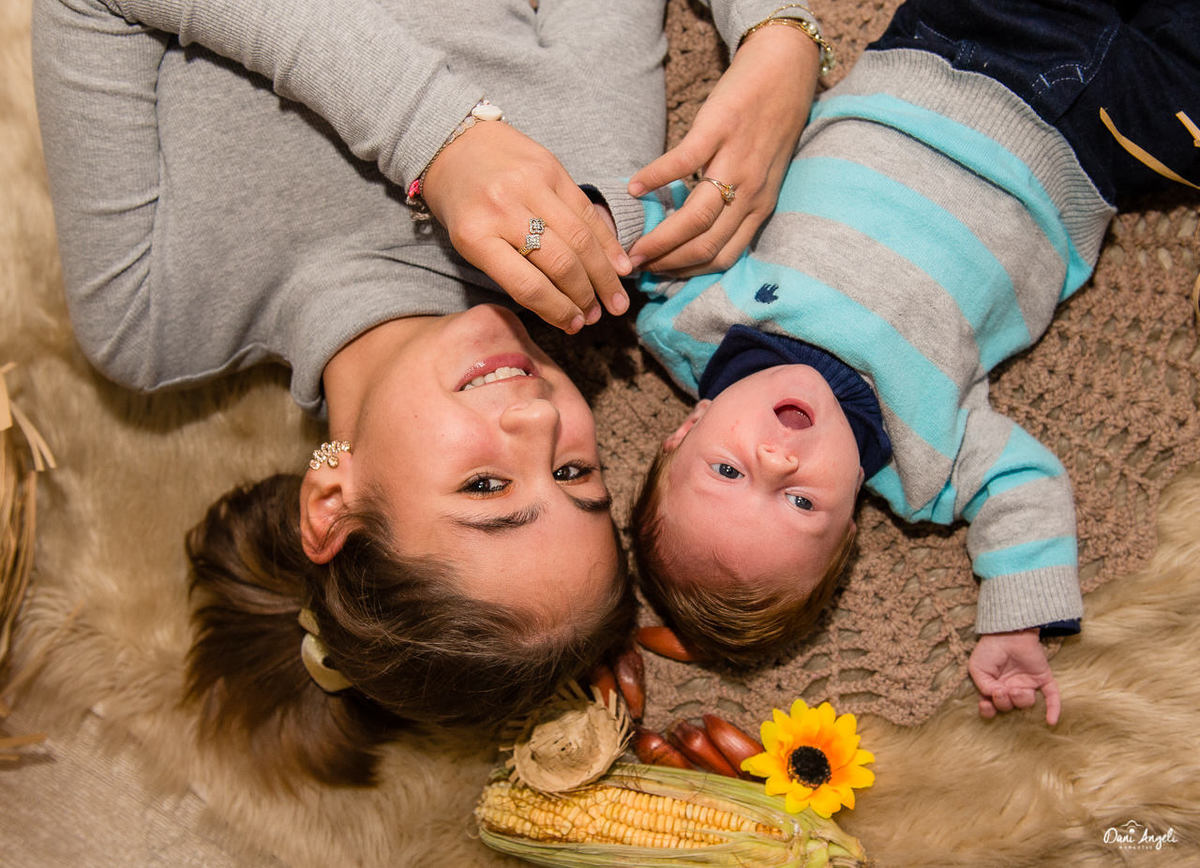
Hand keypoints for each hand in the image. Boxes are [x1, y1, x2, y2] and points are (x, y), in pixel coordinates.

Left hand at [422, 120, 630, 332]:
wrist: (452, 138)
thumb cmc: (459, 201)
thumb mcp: (467, 241)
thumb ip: (508, 269)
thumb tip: (559, 306)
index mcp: (475, 236)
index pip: (527, 285)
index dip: (557, 311)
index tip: (573, 325)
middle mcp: (504, 209)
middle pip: (559, 264)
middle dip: (584, 296)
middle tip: (597, 316)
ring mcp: (530, 185)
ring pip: (580, 239)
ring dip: (603, 275)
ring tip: (616, 301)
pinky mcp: (551, 167)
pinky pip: (585, 210)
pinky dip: (606, 241)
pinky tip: (620, 264)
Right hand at [626, 24, 819, 275]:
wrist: (786, 71)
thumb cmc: (772, 124)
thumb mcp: (765, 176)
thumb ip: (738, 203)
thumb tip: (697, 227)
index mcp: (760, 207)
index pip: (723, 256)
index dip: (688, 272)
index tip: (660, 275)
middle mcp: (751, 192)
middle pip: (706, 244)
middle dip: (667, 263)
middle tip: (637, 265)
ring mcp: (735, 161)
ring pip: (696, 217)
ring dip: (660, 238)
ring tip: (633, 245)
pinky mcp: (719, 129)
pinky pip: (684, 162)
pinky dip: (655, 177)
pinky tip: (634, 187)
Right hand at [968, 629, 1061, 724]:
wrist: (1007, 632)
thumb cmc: (989, 649)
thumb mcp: (977, 668)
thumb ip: (983, 686)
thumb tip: (995, 698)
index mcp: (994, 686)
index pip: (991, 706)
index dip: (988, 710)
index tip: (986, 703)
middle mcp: (1010, 688)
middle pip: (1008, 707)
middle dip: (1003, 702)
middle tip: (1002, 690)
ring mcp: (1027, 684)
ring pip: (1026, 703)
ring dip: (1020, 700)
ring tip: (1015, 689)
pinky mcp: (1042, 678)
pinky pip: (1051, 697)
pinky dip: (1053, 709)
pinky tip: (1051, 721)